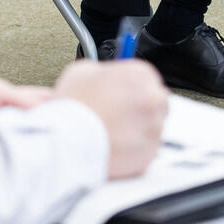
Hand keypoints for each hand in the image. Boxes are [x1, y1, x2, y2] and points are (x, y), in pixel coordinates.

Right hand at [54, 59, 167, 178]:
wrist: (68, 141)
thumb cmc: (73, 107)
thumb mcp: (82, 72)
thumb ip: (102, 72)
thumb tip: (104, 76)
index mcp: (139, 74)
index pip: (148, 78)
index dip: (133, 89)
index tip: (124, 96)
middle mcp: (152, 98)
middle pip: (155, 102)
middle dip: (140, 109)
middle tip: (118, 116)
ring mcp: (153, 126)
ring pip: (152, 126)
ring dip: (138, 129)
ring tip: (112, 133)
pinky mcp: (150, 151)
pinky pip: (147, 148)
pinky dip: (135, 149)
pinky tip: (115, 146)